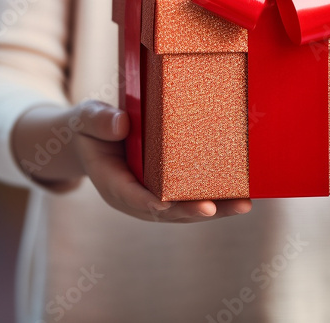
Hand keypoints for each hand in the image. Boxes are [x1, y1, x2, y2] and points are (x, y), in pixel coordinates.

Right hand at [13, 100, 252, 222]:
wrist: (92, 138)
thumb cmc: (90, 128)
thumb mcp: (86, 118)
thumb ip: (99, 121)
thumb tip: (122, 124)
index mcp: (112, 183)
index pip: (131, 197)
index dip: (148, 202)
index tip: (165, 205)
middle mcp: (135, 197)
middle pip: (166, 211)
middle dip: (191, 211)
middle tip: (214, 209)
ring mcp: (153, 196)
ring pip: (184, 209)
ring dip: (214, 209)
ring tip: (242, 204)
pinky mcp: (168, 189)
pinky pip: (191, 196)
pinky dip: (216, 197)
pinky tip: (241, 193)